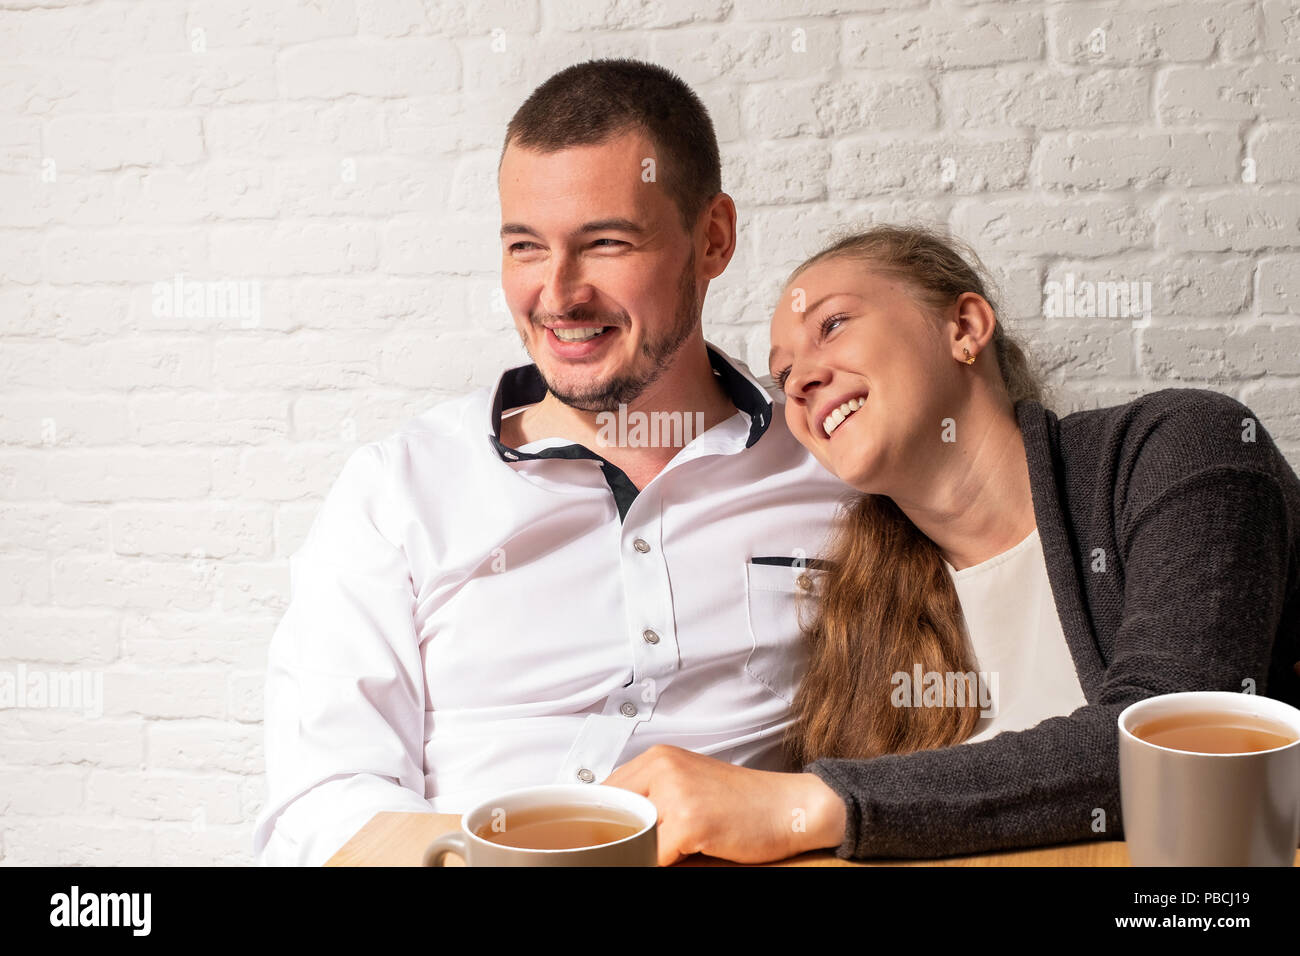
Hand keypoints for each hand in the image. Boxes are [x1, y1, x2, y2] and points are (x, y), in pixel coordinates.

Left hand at [601, 744, 846, 865]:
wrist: (792, 807)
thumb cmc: (745, 803)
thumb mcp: (690, 785)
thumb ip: (652, 797)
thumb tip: (610, 829)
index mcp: (658, 757)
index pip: (605, 792)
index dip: (603, 822)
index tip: (600, 842)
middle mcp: (662, 768)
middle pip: (612, 815)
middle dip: (615, 841)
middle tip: (622, 855)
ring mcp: (675, 794)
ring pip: (632, 838)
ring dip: (640, 854)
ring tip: (666, 854)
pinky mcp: (690, 822)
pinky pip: (656, 857)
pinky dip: (663, 865)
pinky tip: (683, 860)